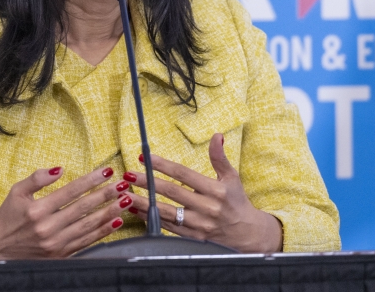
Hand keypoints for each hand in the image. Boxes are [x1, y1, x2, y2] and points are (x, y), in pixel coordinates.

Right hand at [0, 165, 133, 258]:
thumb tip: (59, 168)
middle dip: (105, 195)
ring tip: (125, 201)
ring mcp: (55, 244)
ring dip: (109, 213)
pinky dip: (102, 233)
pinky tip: (115, 222)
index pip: (70, 191)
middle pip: (82, 208)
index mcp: (37, 210)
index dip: (90, 181)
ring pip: (87, 226)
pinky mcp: (60, 255)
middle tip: (123, 184)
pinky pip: (85, 242)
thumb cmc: (8, 217)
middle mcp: (47, 227)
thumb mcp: (16, 192)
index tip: (106, 171)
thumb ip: (37, 178)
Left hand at [125, 133, 281, 252]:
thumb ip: (220, 158)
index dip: (164, 165)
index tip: (147, 158)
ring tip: (127, 195)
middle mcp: (207, 207)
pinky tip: (138, 211)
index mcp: (215, 190)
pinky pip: (168, 227)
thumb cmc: (237, 202)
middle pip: (172, 193)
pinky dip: (151, 219)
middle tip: (129, 175)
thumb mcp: (232, 178)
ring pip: (167, 212)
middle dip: (148, 183)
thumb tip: (217, 136)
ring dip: (144, 204)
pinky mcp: (193, 238)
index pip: (184, 175)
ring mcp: (199, 225)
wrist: (247, 234)